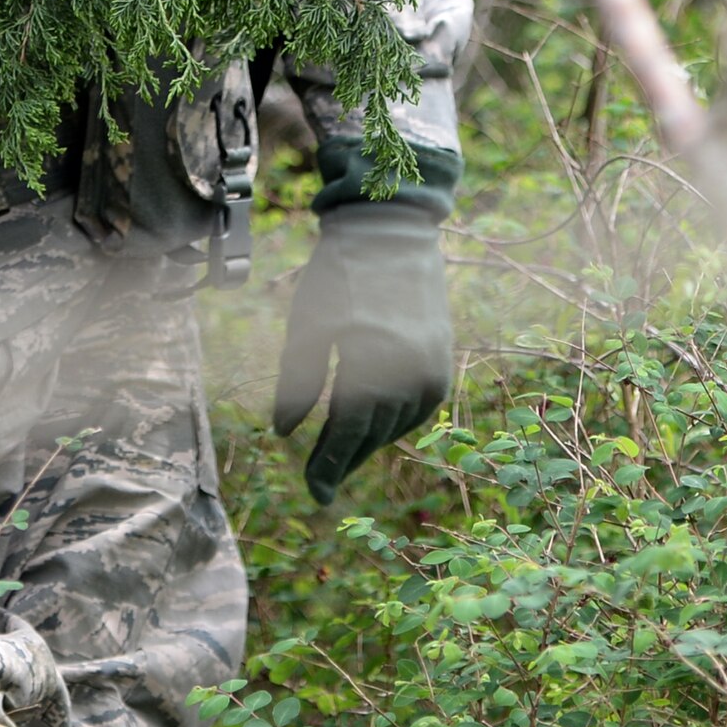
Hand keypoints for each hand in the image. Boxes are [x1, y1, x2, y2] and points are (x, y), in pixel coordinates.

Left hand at [272, 205, 451, 505]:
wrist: (391, 230)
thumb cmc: (339, 274)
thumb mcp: (307, 323)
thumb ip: (297, 381)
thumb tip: (284, 433)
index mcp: (371, 366)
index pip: (346, 433)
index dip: (328, 466)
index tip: (314, 495)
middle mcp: (409, 376)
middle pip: (371, 434)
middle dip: (343, 457)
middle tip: (319, 481)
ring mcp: (432, 372)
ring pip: (397, 426)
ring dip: (368, 441)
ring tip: (340, 454)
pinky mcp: (442, 363)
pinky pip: (416, 409)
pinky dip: (393, 421)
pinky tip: (373, 425)